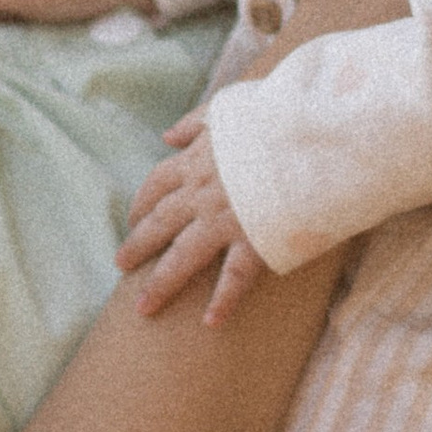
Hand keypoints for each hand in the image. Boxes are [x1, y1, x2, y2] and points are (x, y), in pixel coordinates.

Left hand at [118, 117, 270, 326]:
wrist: (311, 134)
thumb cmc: (274, 117)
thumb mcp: (228, 109)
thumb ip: (195, 123)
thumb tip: (167, 135)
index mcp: (196, 161)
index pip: (157, 185)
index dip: (142, 203)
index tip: (133, 219)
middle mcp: (202, 193)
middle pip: (159, 224)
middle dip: (137, 246)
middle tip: (120, 266)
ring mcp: (225, 219)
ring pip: (183, 256)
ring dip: (161, 283)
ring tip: (142, 307)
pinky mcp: (256, 238)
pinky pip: (235, 276)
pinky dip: (223, 300)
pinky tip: (210, 322)